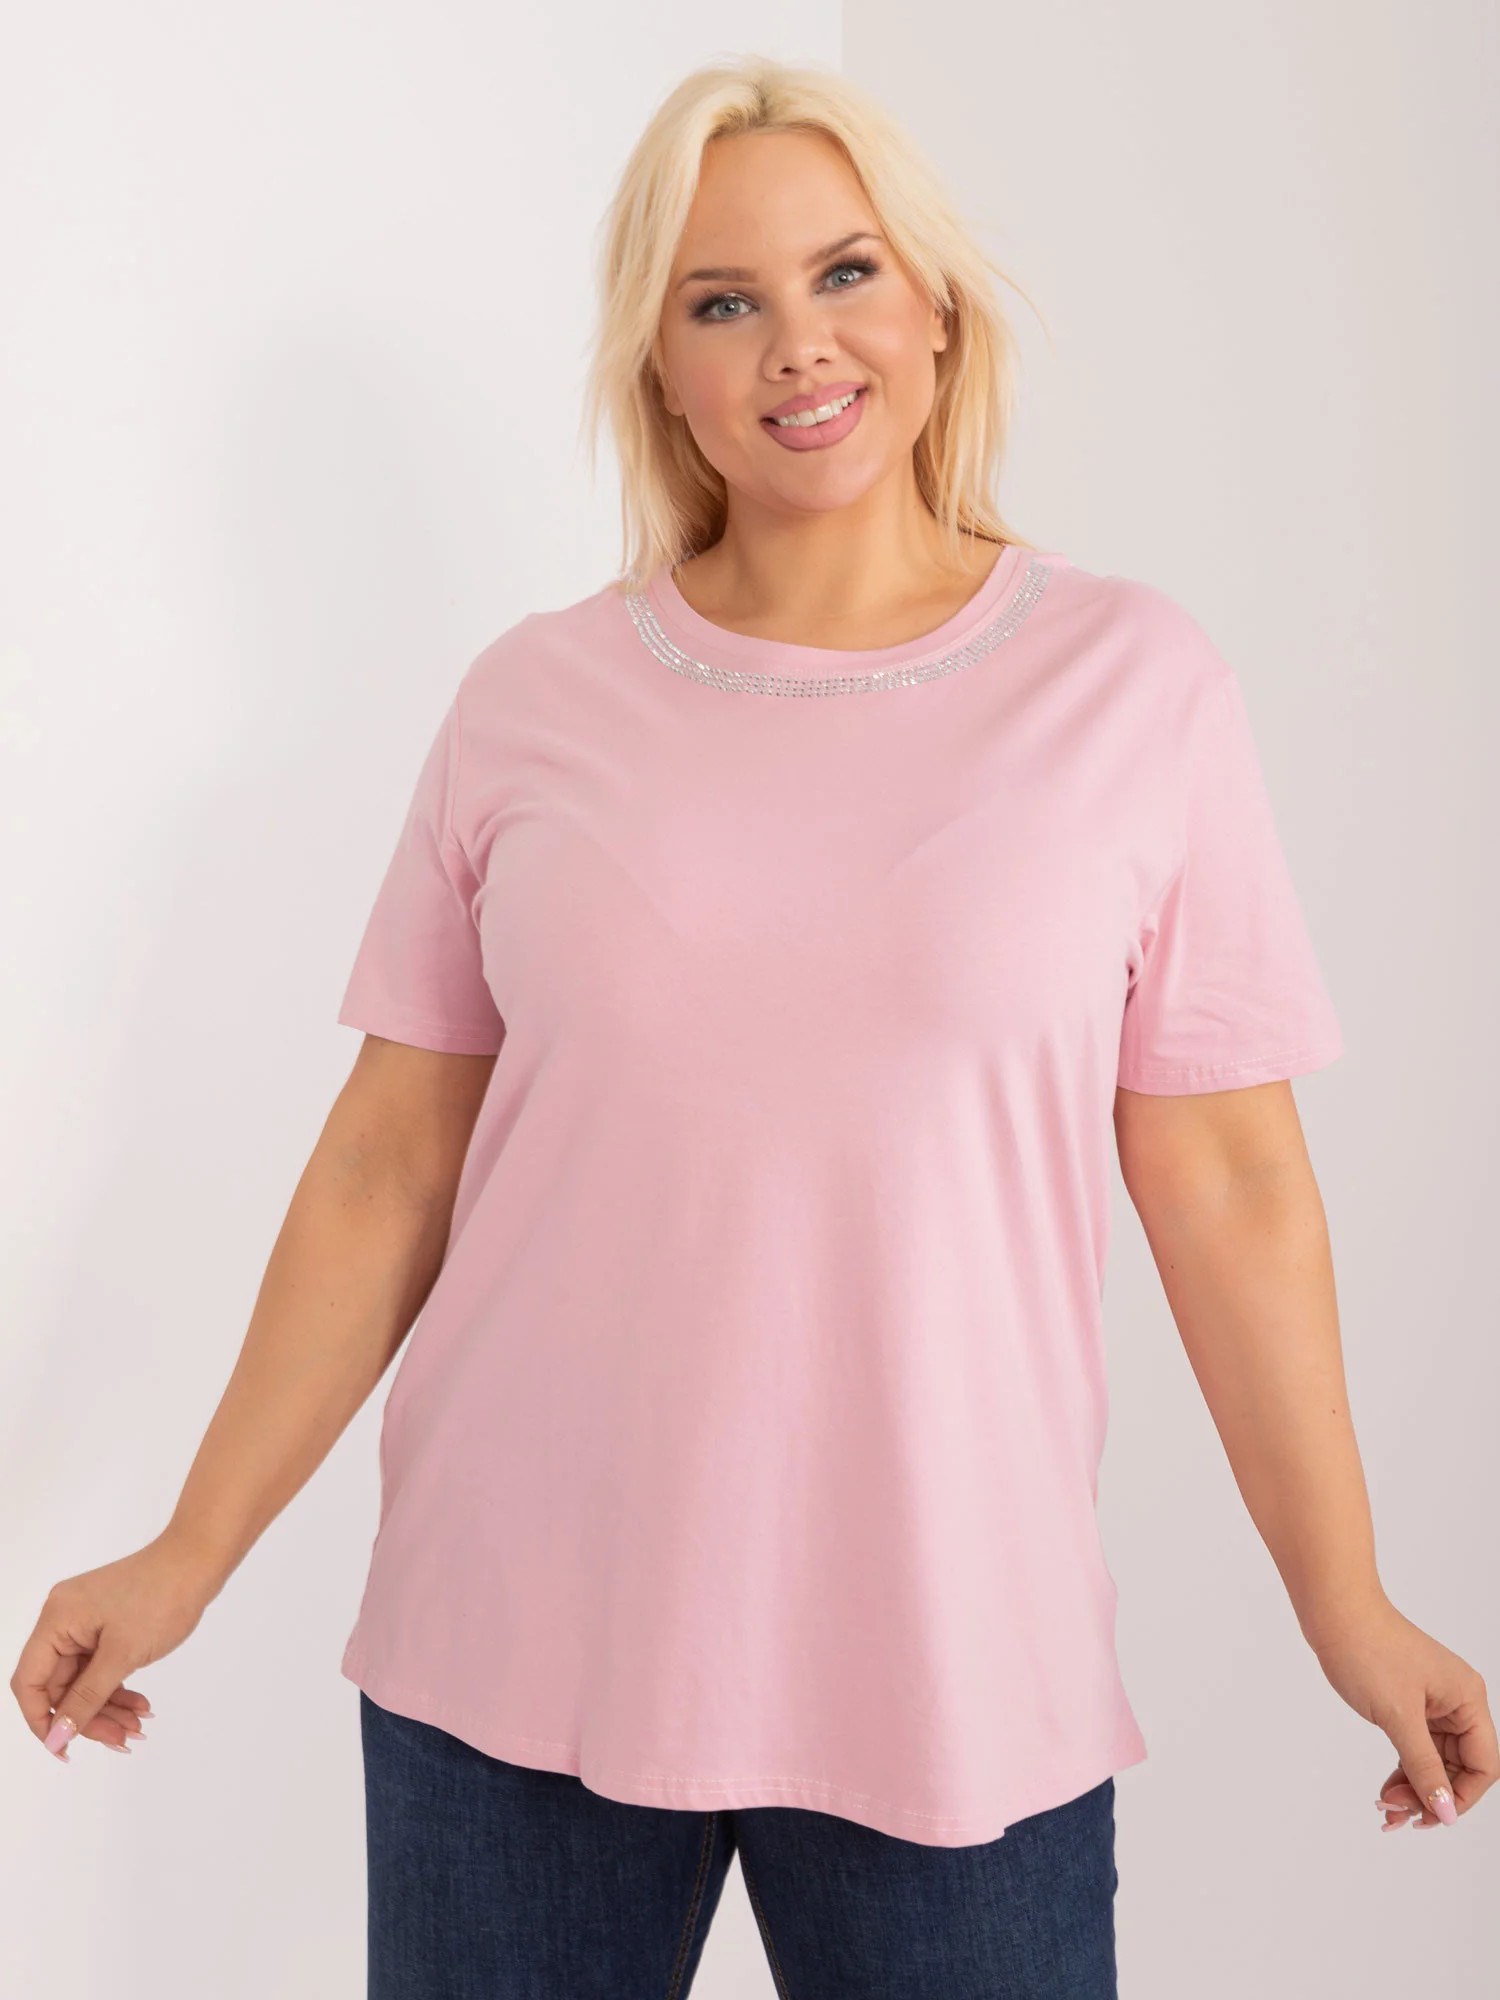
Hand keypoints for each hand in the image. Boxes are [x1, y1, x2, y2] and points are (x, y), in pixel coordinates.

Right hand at [10, 1535, 222, 1759]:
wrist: (200, 1560)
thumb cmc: (161, 1599)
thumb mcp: (122, 1656)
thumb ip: (85, 1699)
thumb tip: (56, 1738)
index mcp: (56, 1620)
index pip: (30, 1682)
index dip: (42, 1721)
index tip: (66, 1750)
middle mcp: (64, 1619)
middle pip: (61, 1685)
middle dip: (89, 1716)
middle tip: (122, 1740)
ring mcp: (87, 1621)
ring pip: (85, 1680)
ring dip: (108, 1707)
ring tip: (137, 1727)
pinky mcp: (108, 1624)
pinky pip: (102, 1666)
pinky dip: (118, 1687)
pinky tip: (141, 1706)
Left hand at [1310, 1597, 1497, 1830]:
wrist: (1333, 1612)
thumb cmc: (1367, 1651)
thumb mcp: (1398, 1717)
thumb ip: (1424, 1768)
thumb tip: (1445, 1813)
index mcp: (1468, 1700)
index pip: (1483, 1765)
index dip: (1461, 1797)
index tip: (1430, 1817)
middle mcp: (1457, 1702)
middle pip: (1459, 1767)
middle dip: (1431, 1794)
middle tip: (1395, 1813)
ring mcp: (1432, 1702)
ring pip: (1435, 1761)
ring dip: (1415, 1788)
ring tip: (1387, 1808)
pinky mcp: (1408, 1702)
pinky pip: (1416, 1747)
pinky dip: (1404, 1770)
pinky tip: (1387, 1789)